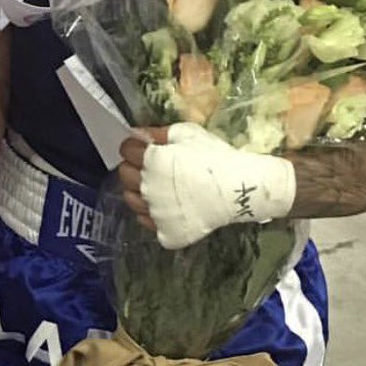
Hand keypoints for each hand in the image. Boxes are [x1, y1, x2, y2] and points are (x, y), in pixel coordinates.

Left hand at [119, 123, 295, 249]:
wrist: (240, 189)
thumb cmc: (214, 156)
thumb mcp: (186, 133)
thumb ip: (157, 133)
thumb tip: (136, 134)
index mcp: (150, 161)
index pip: (126, 150)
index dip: (134, 146)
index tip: (145, 147)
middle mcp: (146, 187)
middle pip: (124, 175)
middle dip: (133, 167)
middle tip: (151, 167)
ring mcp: (155, 213)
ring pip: (132, 200)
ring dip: (139, 191)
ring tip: (157, 188)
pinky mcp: (166, 233)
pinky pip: (148, 222)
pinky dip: (153, 214)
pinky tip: (168, 207)